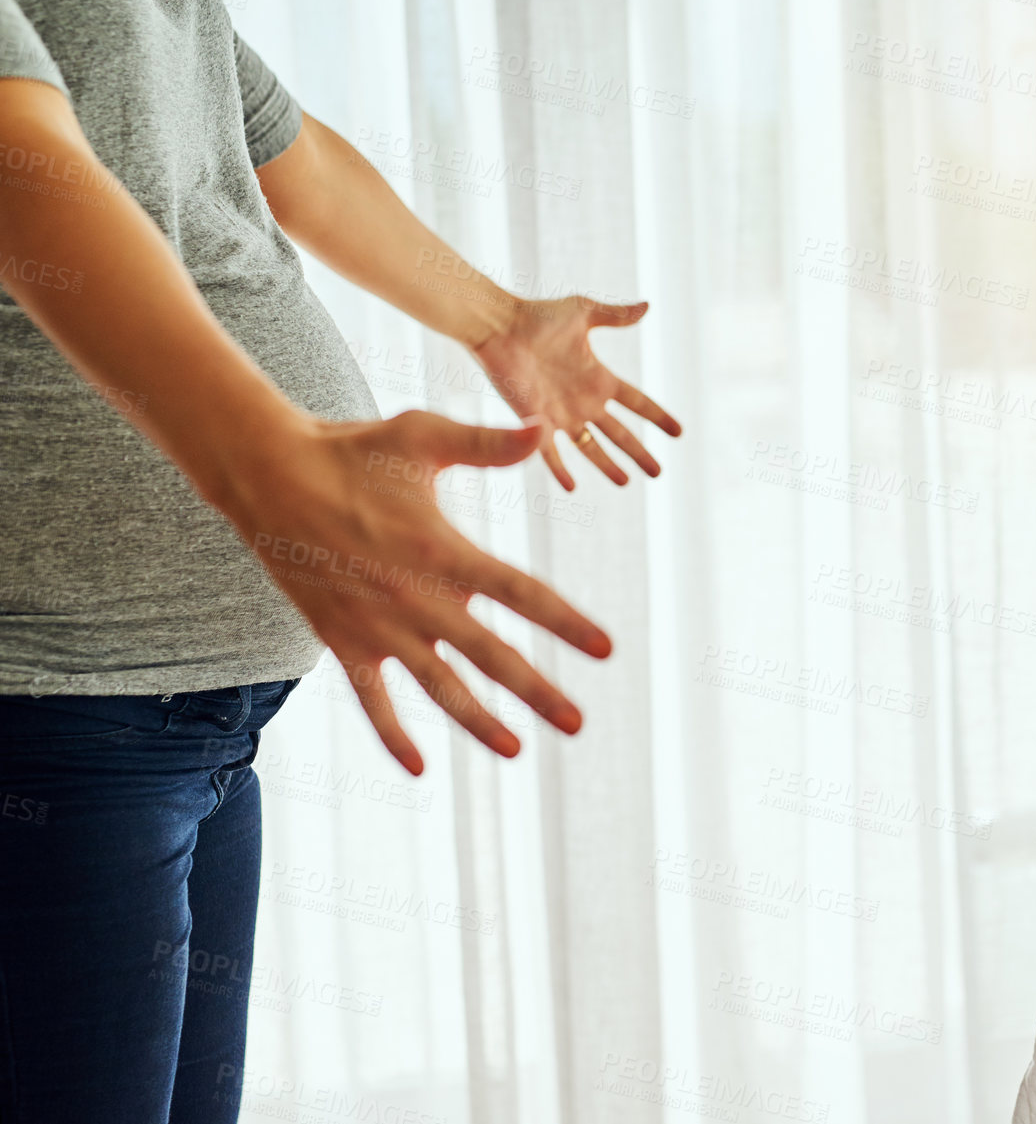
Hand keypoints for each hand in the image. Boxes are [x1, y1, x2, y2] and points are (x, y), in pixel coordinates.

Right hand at [212, 409, 611, 775]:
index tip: (606, 648)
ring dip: (478, 722)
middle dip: (537, 691)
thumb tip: (543, 431)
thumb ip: (488, 444)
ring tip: (516, 750)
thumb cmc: (351, 450)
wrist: (267, 476)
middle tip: (578, 723)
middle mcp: (416, 598)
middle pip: (491, 655)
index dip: (566, 622)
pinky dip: (393, 733)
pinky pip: (371, 698)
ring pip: (439, 686)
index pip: (521, 593)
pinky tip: (419, 767)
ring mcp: (379, 626)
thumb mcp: (422, 437)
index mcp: (444, 551)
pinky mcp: (342, 640)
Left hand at [468, 294, 682, 490]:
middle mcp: (583, 401)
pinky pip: (550, 452)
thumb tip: (648, 306)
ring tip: (625, 482)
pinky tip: (571, 487)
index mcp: (598, 378)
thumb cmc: (537, 315)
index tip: (678, 432)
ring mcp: (559, 414)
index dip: (657, 416)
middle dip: (639, 452)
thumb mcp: (584, 312)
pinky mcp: (534, 421)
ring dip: (607, 466)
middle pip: (619, 433)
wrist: (498, 325)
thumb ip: (615, 315)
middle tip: (658, 473)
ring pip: (590, 448)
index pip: (636, 402)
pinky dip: (560, 470)